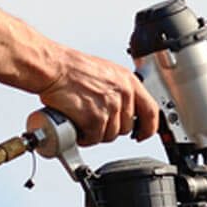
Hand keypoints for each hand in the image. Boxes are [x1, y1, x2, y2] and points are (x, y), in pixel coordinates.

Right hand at [39, 49, 159, 144]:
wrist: (54, 69)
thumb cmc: (72, 69)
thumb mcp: (106, 73)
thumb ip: (118, 89)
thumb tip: (120, 107)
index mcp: (128, 81)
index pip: (151, 111)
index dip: (148, 127)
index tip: (142, 134)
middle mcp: (123, 94)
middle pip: (127, 127)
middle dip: (111, 129)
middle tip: (96, 123)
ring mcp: (110, 107)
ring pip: (110, 135)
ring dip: (96, 134)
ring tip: (83, 122)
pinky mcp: (95, 119)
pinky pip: (94, 138)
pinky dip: (85, 138)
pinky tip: (77, 128)